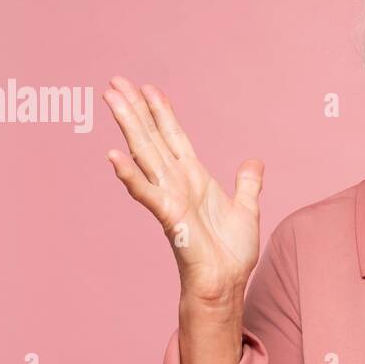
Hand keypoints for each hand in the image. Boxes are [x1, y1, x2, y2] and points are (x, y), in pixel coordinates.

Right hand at [103, 76, 263, 304]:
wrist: (226, 283)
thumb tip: (254, 161)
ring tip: (110, 99)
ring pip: (144, 154)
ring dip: (127, 126)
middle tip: (114, 80)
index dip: (162, 112)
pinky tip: (112, 156)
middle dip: (134, 109)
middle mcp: (177, 183)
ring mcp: (169, 198)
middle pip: (152, 137)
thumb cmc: (230, 253)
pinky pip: (146, 193)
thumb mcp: (246, 208)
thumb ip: (248, 183)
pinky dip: (129, 175)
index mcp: (194, 178)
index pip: (174, 136)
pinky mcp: (168, 217)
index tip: (148, 87)